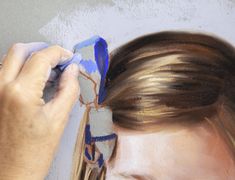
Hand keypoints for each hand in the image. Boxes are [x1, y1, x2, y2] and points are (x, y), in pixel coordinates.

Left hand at [0, 43, 79, 178]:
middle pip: (20, 50)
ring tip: (49, 71)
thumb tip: (73, 70)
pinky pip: (4, 71)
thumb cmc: (35, 152)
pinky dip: (20, 68)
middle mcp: (0, 87)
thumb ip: (69, 89)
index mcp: (21, 92)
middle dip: (42, 50)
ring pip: (9, 59)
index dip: (59, 53)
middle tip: (58, 60)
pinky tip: (34, 80)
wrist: (11, 172)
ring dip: (30, 58)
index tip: (69, 57)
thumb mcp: (59, 119)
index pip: (41, 57)